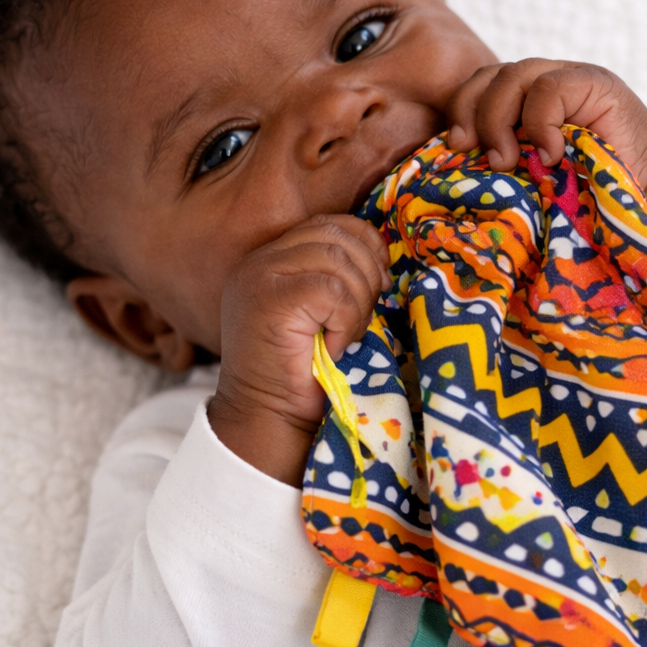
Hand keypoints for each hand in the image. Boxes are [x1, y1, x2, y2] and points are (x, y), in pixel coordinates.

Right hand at [207, 215, 390, 484]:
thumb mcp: (324, 316)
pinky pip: (332, 290)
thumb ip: (339, 279)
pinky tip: (335, 347)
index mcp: (272, 259)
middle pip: (338, 236)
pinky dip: (346, 320)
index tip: (379, 287)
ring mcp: (260, 277)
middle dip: (367, 276)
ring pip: (338, 261)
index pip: (331, 224)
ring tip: (345, 338)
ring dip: (357, 304)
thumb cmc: (305, 376)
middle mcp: (260, 261)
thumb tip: (386, 261)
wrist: (271, 422)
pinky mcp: (269, 300)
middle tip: (364, 319)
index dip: (366, 248)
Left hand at [446, 59, 646, 196]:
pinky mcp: (596, 83)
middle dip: (475, 116)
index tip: (456, 148)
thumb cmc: (584, 196)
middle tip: (485, 160)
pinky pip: (549, 88)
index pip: (479, 87)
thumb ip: (503, 159)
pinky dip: (540, 123)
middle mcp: (545, 83)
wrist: (642, 200)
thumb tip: (456, 162)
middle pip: (490, 77)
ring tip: (509, 162)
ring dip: (500, 120)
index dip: (461, 110)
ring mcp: (571, 78)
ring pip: (514, 75)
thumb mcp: (531, 177)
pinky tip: (550, 154)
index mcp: (524, 103)